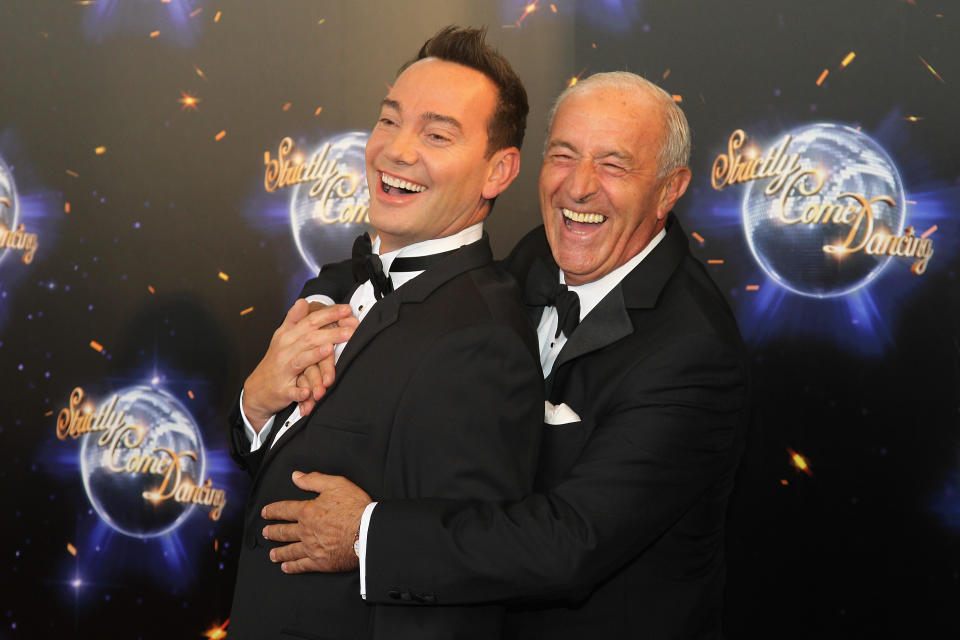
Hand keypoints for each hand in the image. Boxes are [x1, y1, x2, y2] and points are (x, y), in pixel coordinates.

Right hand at [243, 301, 356, 430]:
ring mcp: (283, 371)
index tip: (347, 309)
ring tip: (330, 349)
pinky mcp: (282, 391)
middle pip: (309, 338)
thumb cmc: (275, 362)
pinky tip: (310, 391)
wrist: (256, 390)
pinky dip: (301, 391)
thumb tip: (303, 300)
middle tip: (351, 329)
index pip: (310, 321)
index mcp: (286, 337)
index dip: (329, 314)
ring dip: (316, 355)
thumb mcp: (281, 338)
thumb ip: (293, 320)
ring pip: (300, 361)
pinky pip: (293, 391)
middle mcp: (284, 351)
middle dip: (331, 333)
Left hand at [261, 472, 371, 573]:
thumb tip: (297, 476)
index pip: (284, 510)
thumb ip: (314, 480)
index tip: (266, 513)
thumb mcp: (336, 484)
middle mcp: (306, 531)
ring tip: (272, 554)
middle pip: (284, 532)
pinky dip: (292, 567)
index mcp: (308, 512)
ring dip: (279, 552)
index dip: (273, 510)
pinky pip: (302, 565)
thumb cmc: (355, 508)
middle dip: (273, 531)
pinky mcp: (320, 562)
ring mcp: (312, 548)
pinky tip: (286, 567)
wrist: (367, 532)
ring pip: (290, 550)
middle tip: (265, 532)